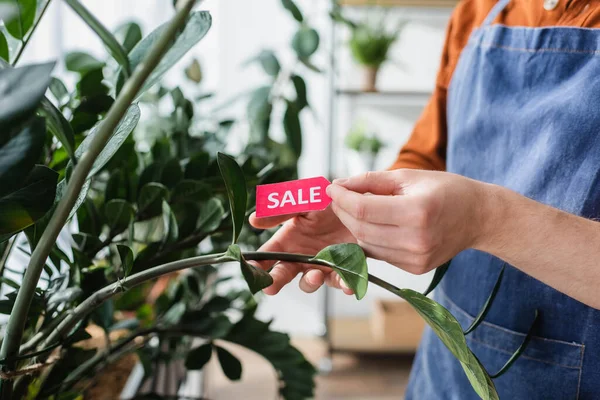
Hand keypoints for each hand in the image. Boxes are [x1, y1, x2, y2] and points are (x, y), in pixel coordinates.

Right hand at [249, 207, 356, 294]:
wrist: (357, 204)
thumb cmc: (327, 202)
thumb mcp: (303, 203)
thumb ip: (280, 212)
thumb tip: (253, 220)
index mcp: (288, 240)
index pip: (267, 255)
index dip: (257, 264)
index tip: (251, 270)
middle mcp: (301, 255)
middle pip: (283, 273)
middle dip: (275, 281)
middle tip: (269, 287)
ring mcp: (321, 264)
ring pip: (310, 282)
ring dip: (310, 282)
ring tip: (315, 275)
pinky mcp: (343, 269)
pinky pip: (342, 282)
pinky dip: (344, 285)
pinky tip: (348, 284)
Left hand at [326, 169, 488, 274]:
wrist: (479, 217)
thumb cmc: (446, 190)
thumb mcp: (409, 177)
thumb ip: (371, 181)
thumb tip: (339, 184)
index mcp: (417, 212)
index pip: (363, 210)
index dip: (342, 199)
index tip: (331, 188)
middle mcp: (416, 240)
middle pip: (361, 229)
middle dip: (343, 212)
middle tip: (338, 197)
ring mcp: (416, 259)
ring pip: (367, 244)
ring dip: (354, 226)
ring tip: (354, 208)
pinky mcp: (415, 269)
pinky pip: (380, 254)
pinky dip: (370, 239)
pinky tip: (374, 224)